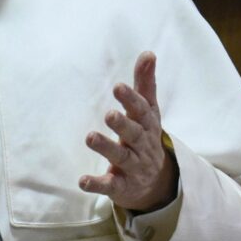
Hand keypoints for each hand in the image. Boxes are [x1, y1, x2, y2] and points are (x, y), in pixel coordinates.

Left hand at [79, 52, 177, 212]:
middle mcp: (142, 145)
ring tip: (90, 137)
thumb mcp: (148, 112)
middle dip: (122, 124)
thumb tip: (148, 53)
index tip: (118, 87)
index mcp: (147, 124)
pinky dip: (97, 184)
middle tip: (108, 114)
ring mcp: (133, 167)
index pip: (142, 111)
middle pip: (134, 134)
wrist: (157, 183)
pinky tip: (83, 181)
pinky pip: (111, 185)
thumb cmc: (146, 137)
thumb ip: (145, 84)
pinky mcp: (122, 186)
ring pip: (122, 157)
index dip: (131, 99)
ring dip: (106, 147)